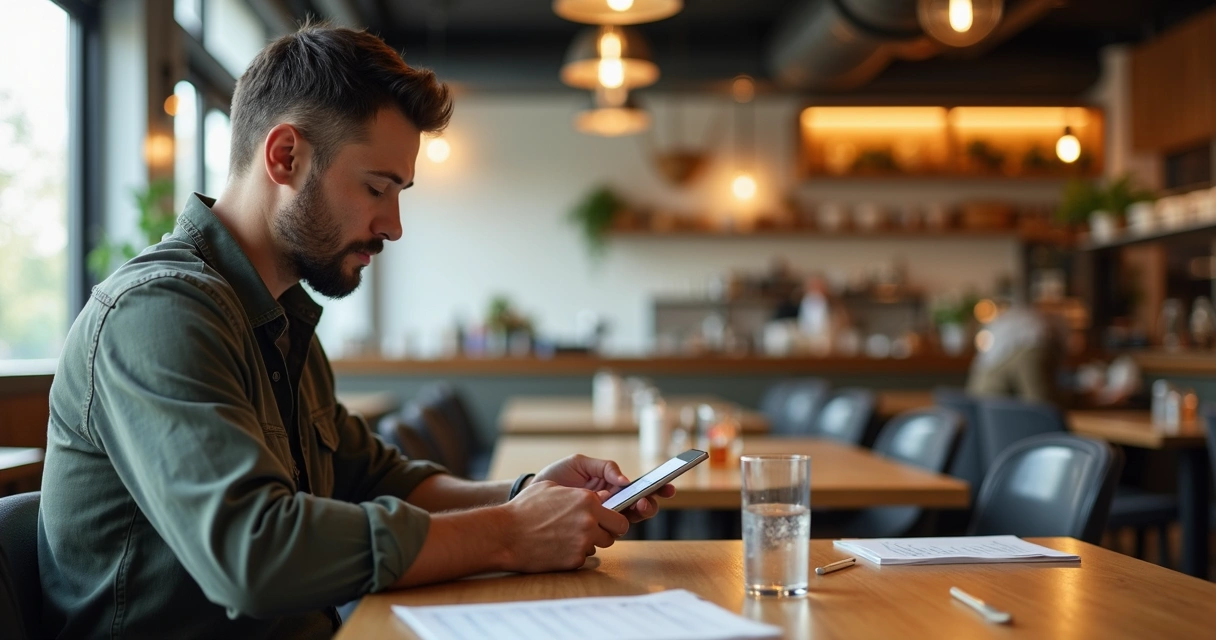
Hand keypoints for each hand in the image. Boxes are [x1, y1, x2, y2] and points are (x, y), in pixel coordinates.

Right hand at [499, 480, 628, 571]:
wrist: (505, 535)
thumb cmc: (524, 509)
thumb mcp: (550, 487)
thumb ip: (576, 493)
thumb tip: (591, 498)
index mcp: (587, 500)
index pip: (617, 514)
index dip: (610, 517)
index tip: (603, 519)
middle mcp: (590, 521)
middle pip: (617, 531)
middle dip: (607, 530)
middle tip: (593, 530)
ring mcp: (583, 542)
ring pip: (601, 544)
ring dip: (591, 542)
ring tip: (569, 537)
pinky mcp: (574, 560)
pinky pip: (583, 557)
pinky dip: (574, 554)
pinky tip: (557, 547)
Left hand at [535, 454, 676, 523]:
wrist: (530, 495)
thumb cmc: (556, 478)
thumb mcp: (579, 463)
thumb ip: (604, 467)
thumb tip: (625, 480)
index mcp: (613, 486)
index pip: (640, 489)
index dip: (657, 488)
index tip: (668, 486)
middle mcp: (612, 505)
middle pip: (640, 508)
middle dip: (649, 504)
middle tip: (645, 501)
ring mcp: (603, 519)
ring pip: (628, 522)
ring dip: (636, 515)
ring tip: (636, 506)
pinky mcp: (591, 531)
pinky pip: (608, 533)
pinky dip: (614, 527)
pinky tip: (613, 518)